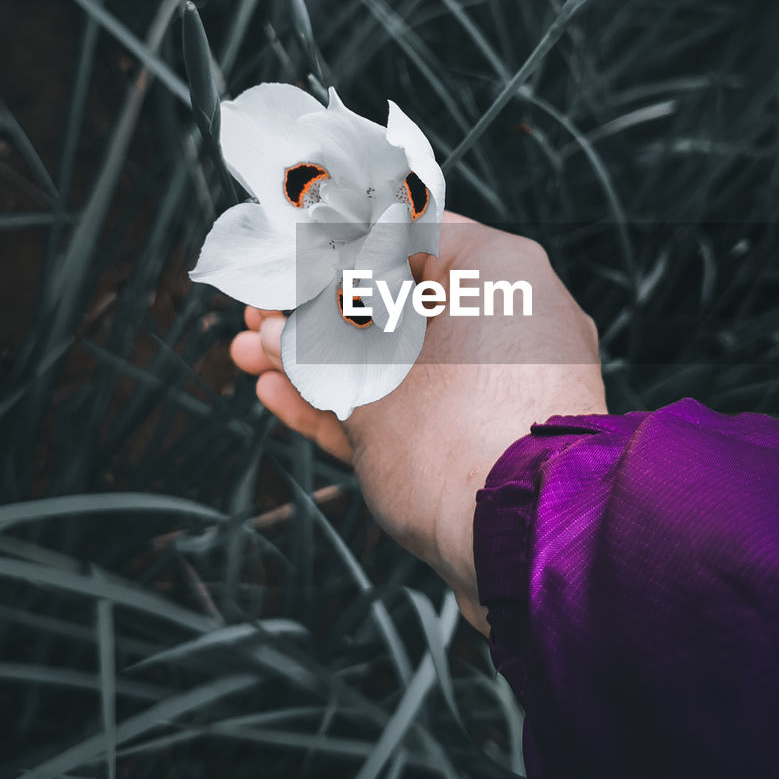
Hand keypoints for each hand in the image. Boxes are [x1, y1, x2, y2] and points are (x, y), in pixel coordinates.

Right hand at [230, 211, 606, 634]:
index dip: (331, 248)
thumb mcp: (364, 377)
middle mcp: (513, 315)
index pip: (403, 234)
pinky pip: (423, 404)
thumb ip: (320, 346)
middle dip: (316, 316)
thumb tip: (281, 331)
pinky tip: (287, 396)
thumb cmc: (453, 439)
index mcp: (497, 269)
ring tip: (252, 358)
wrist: (527, 544)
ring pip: (403, 360)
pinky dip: (361, 402)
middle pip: (398, 302)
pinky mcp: (497, 435)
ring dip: (325, 363)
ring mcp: (507, 380)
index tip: (282, 261)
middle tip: (258, 318)